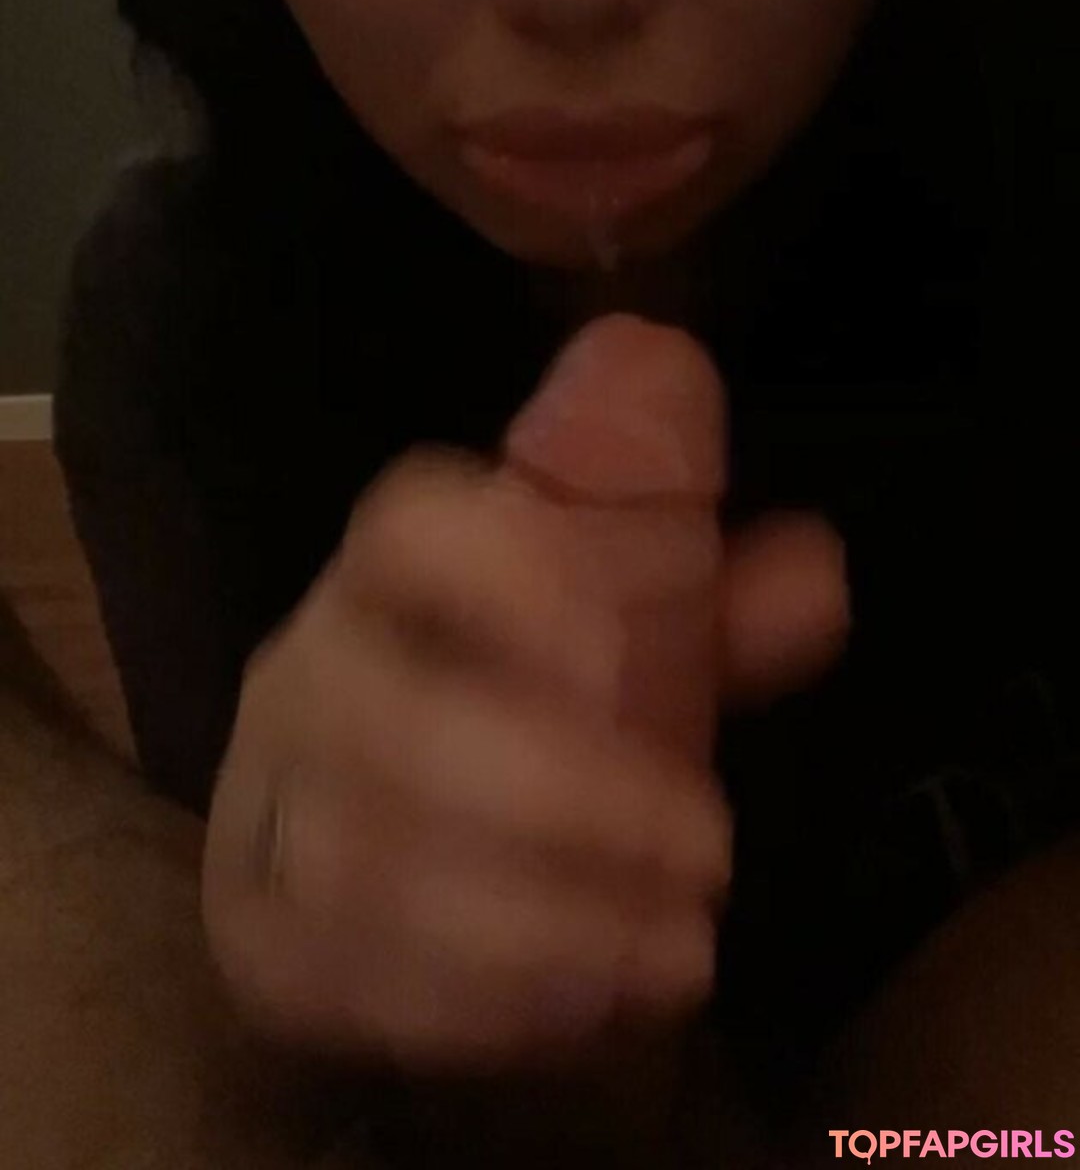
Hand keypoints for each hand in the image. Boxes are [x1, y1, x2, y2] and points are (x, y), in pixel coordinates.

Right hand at [202, 437, 845, 1075]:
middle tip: (710, 845)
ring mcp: (274, 811)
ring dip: (540, 917)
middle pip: (383, 711)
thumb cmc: (527, 716)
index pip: (409, 529)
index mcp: (401, 578)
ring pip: (361, 858)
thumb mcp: (628, 646)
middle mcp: (314, 676)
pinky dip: (477, 1000)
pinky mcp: (267, 939)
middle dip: (561, 789)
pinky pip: (341, 973)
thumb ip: (711, 601)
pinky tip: (592, 1007)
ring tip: (681, 948)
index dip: (507, 577)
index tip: (615, 652)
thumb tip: (813, 567)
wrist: (410, 866)